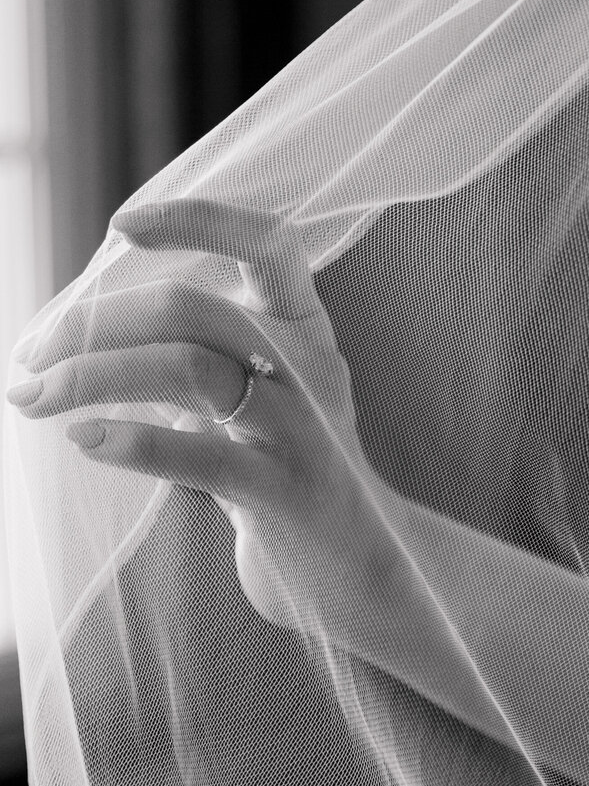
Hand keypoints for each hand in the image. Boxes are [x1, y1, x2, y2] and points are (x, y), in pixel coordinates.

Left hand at [7, 198, 388, 630]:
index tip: (122, 226)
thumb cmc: (283, 470)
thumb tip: (82, 325)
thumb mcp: (258, 394)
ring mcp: (301, 428)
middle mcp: (309, 364)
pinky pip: (199, 457)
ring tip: (32, 397)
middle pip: (193, 309)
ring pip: (188, 371)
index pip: (267, 243)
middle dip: (95, 324)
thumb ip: (201, 351)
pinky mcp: (282, 491)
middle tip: (31, 353)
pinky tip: (85, 439)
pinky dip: (131, 441)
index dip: (200, 220)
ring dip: (91, 376)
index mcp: (305, 327)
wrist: (358, 565)